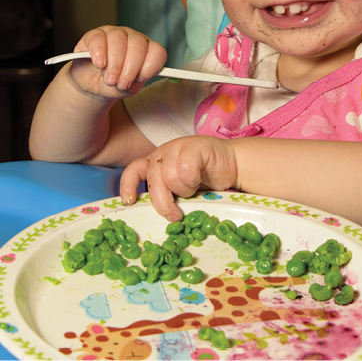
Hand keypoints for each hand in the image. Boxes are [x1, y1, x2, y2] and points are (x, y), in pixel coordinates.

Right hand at [69, 26, 166, 98]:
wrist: (91, 83)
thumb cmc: (114, 83)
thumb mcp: (126, 89)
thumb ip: (132, 86)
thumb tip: (131, 82)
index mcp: (147, 49)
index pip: (157, 51)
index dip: (150, 67)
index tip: (139, 80)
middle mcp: (133, 38)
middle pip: (138, 45)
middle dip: (130, 68)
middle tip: (121, 83)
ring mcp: (114, 33)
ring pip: (118, 40)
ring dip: (115, 63)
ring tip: (109, 79)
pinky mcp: (94, 35)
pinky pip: (98, 38)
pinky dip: (99, 52)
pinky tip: (99, 65)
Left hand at [119, 135, 238, 220]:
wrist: (233, 165)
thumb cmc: (206, 179)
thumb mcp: (180, 188)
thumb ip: (165, 193)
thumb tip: (151, 215)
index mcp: (156, 163)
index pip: (134, 169)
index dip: (128, 185)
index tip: (130, 202)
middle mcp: (164, 153)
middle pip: (154, 180)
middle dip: (163, 202)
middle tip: (175, 215)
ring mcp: (178, 146)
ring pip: (170, 177)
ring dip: (184, 190)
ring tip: (193, 188)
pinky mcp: (195, 146)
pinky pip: (186, 169)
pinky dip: (193, 180)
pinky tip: (200, 179)